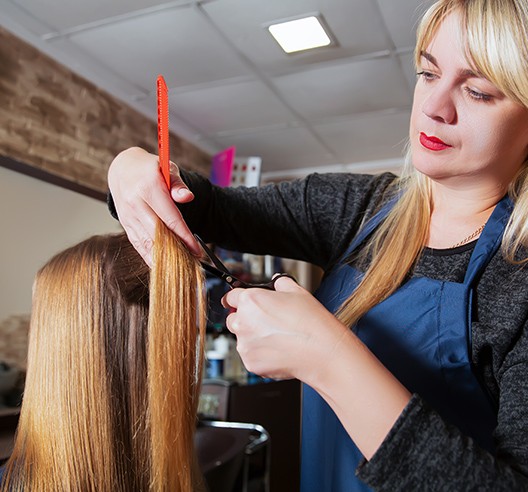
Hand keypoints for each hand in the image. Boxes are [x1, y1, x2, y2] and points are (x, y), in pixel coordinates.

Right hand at [107, 147, 200, 264]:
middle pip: (158, 234)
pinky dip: (149, 257)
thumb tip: (188, 197)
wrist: (122, 168)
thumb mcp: (167, 168)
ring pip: (146, 242)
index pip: (170, 218)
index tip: (197, 251)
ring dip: (163, 257)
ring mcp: (128, 215)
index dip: (185, 237)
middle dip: (176, 251)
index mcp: (148, 188)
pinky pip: (137, 244)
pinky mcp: (125, 223)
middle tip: (192, 262)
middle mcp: (135, 203)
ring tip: (180, 267)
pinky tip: (161, 266)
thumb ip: (178, 184)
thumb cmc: (150, 169)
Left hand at [222, 275, 349, 382]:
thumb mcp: (297, 291)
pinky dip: (261, 354)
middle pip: (233, 318)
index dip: (239, 298)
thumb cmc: (311, 322)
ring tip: (278, 338)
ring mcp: (245, 345)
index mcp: (250, 300)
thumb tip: (277, 282)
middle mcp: (242, 322)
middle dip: (245, 319)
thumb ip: (280, 283)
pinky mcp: (251, 363)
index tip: (242, 303)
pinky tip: (279, 350)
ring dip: (253, 337)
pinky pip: (251, 356)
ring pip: (242, 339)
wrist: (322, 352)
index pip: (231, 296)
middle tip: (266, 322)